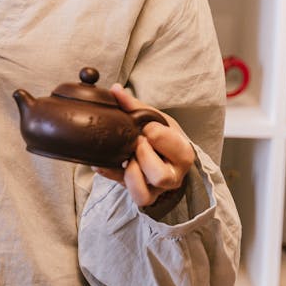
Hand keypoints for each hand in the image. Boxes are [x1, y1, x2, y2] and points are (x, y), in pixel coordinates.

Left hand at [94, 83, 194, 209]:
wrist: (165, 156)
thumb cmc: (163, 136)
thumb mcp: (156, 118)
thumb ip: (136, 106)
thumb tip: (115, 90)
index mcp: (183, 153)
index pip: (175, 148)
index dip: (157, 134)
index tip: (148, 126)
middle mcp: (173, 176)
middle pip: (161, 176)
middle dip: (143, 156)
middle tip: (136, 142)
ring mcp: (157, 190)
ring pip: (144, 195)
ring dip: (130, 174)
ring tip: (125, 158)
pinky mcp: (141, 195)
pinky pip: (125, 194)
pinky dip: (111, 177)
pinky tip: (103, 163)